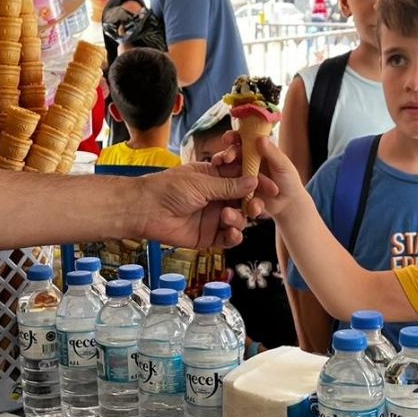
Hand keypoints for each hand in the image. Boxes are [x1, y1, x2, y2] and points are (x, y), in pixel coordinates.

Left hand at [138, 162, 254, 248]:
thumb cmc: (168, 189)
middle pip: (244, 201)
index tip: (272, 185)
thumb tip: (253, 181)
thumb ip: (228, 185)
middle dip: (253, 204)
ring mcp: (213, 217)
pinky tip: (232, 233)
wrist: (145, 210)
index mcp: (215, 178)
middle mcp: (217, 197)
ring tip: (228, 217)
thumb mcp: (201, 183)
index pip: (242, 178)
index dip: (257, 181)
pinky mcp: (208, 236)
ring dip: (239, 219)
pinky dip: (234, 236)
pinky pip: (228, 238)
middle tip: (258, 207)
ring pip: (239, 220)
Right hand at [215, 132, 309, 222]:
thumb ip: (272, 152)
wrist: (289, 204)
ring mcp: (240, 178)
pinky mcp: (239, 193)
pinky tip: (247, 201)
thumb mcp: (283, 165)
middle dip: (226, 155)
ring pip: (227, 173)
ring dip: (224, 174)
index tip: (227, 139)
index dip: (233, 137)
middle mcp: (245, 163)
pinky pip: (233, 192)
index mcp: (254, 152)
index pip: (241, 140)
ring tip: (227, 178)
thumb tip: (261, 138)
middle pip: (231, 156)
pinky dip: (233, 193)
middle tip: (226, 158)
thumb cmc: (288, 180)